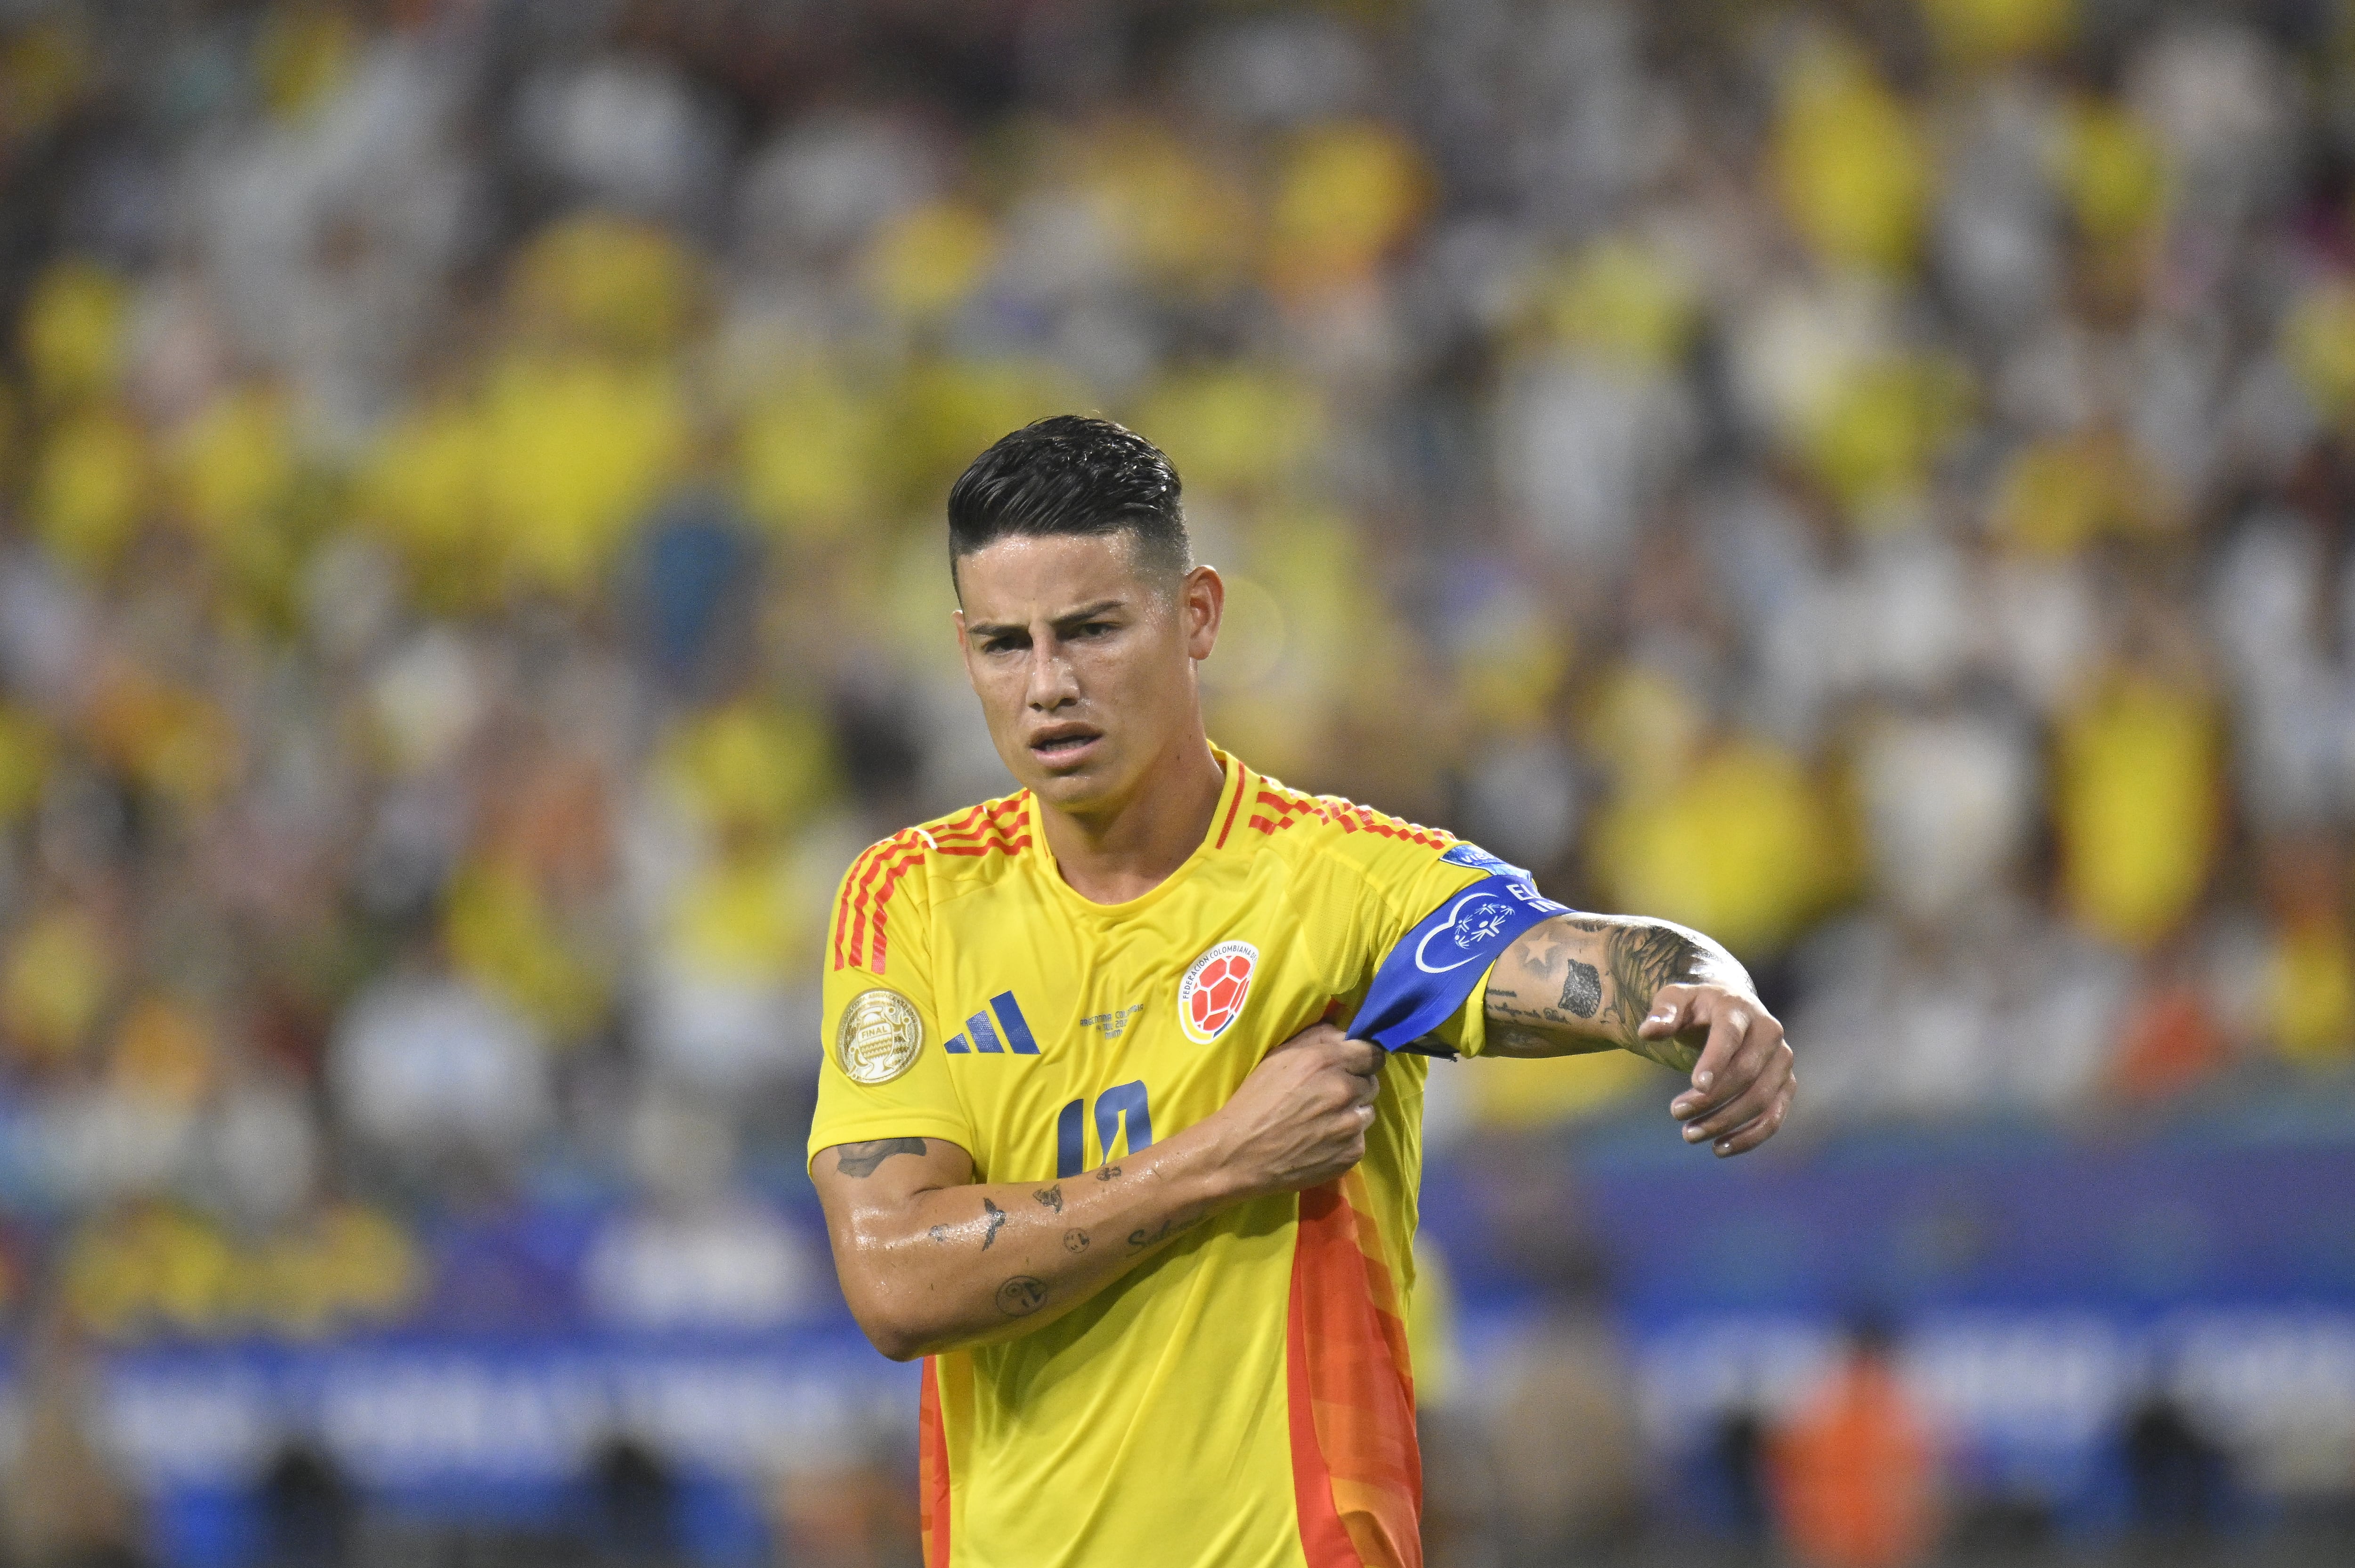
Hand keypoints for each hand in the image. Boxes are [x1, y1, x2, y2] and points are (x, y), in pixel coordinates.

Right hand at [1207, 1022, 1383, 1197]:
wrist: (1240, 1154)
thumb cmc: (1254, 1101)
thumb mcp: (1278, 1057)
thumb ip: (1317, 1038)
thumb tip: (1345, 1035)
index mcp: (1327, 1061)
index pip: (1372, 1053)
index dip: (1362, 1059)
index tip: (1351, 1066)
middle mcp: (1345, 1090)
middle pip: (1371, 1082)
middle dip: (1355, 1085)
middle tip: (1330, 1096)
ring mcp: (1351, 1124)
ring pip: (1367, 1111)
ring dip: (1352, 1112)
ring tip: (1324, 1120)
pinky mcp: (1352, 1153)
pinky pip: (1359, 1139)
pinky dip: (1346, 1139)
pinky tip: (1322, 1142)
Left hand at [1643, 985, 1793, 1156]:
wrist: (1730, 1011)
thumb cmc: (1696, 1007)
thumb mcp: (1675, 1000)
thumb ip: (1662, 1013)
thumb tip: (1647, 1032)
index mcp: (1739, 1008)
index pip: (1730, 1036)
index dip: (1715, 1061)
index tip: (1695, 1086)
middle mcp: (1769, 1032)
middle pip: (1746, 1072)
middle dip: (1712, 1098)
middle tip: (1675, 1113)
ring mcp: (1782, 1061)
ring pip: (1761, 1099)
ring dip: (1726, 1121)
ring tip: (1689, 1134)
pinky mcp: (1785, 1085)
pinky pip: (1773, 1117)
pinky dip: (1749, 1137)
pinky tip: (1718, 1148)